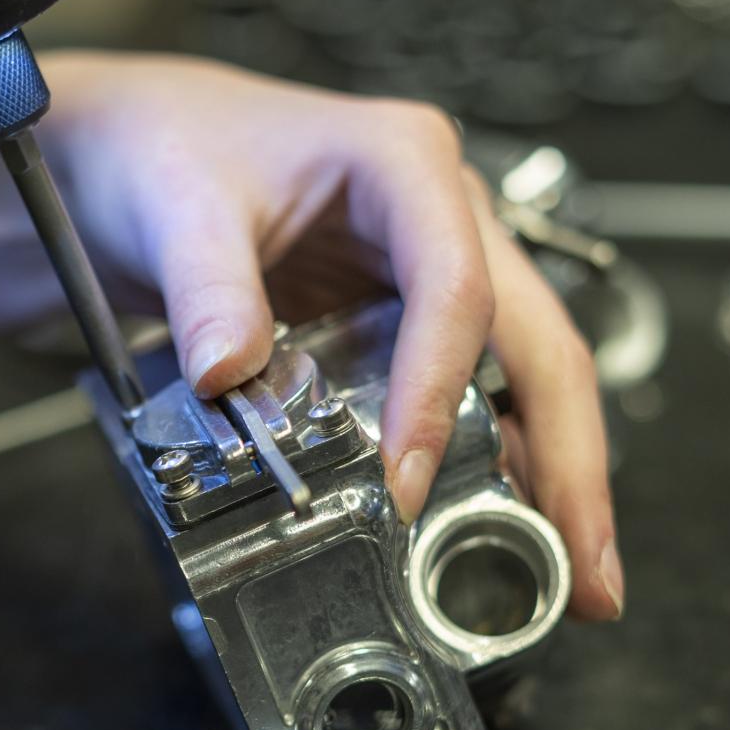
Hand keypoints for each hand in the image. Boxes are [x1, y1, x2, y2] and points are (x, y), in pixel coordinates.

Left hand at [40, 55, 622, 619]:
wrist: (138, 153)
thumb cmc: (169, 149)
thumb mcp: (177, 207)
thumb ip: (206, 289)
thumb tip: (229, 374)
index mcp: (405, 167)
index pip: (456, 290)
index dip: (441, 394)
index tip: (406, 484)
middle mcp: (444, 223)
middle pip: (538, 348)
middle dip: (571, 464)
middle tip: (591, 573)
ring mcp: (433, 279)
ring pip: (522, 385)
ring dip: (549, 481)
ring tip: (572, 579)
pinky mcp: (405, 330)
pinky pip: (470, 403)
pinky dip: (488, 470)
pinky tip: (496, 532)